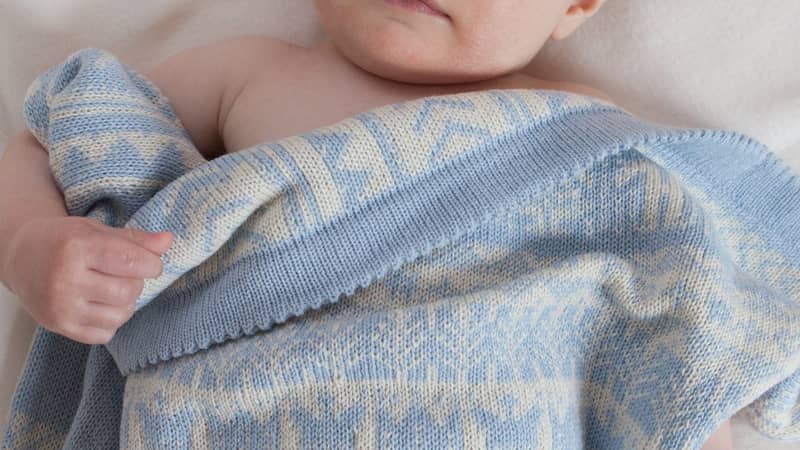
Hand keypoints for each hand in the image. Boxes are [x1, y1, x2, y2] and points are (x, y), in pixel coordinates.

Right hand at [2, 217, 172, 344]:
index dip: (152, 264)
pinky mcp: (59, 326)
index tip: (150, 263)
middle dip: (136, 283)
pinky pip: (105, 334)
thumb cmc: (64, 241)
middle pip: (128, 291)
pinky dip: (111, 322)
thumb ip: (135, 239)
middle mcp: (66, 279)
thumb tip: (168, 241)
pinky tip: (100, 305)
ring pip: (120, 315)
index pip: (132, 261)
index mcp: (77, 247)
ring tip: (113, 290)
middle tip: (124, 275)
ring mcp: (61, 306)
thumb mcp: (97, 231)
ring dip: (126, 304)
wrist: (21, 257)